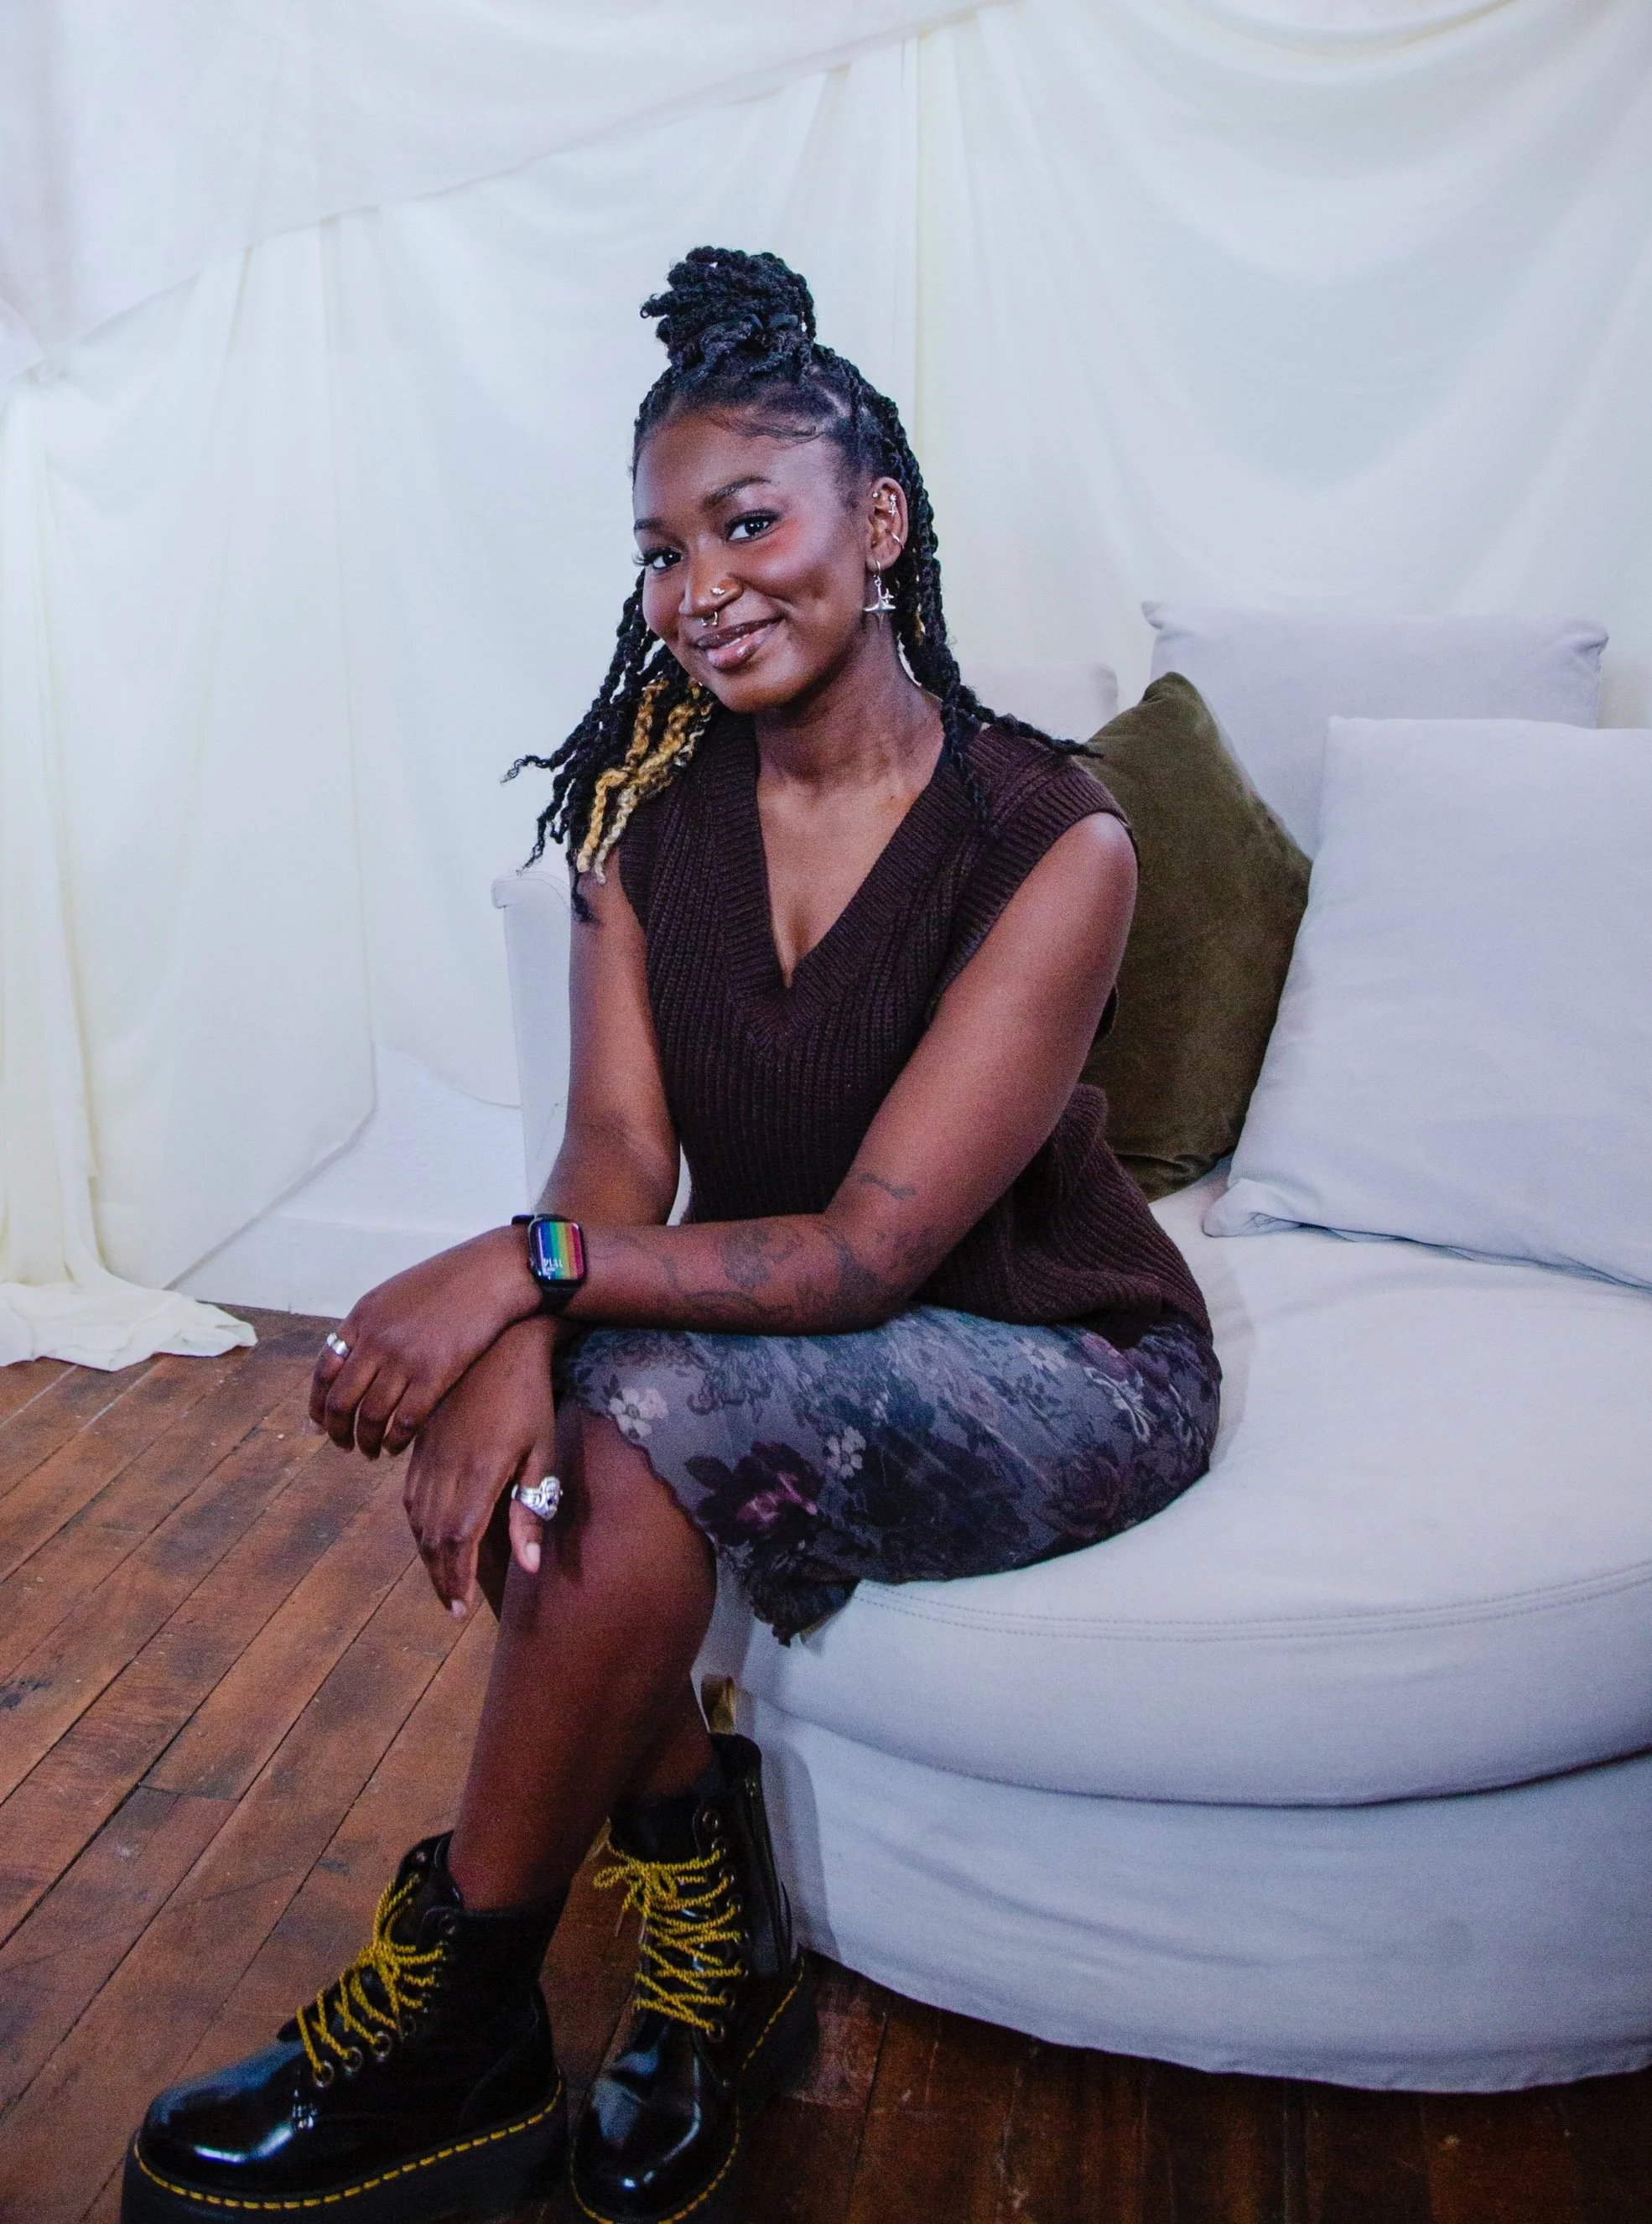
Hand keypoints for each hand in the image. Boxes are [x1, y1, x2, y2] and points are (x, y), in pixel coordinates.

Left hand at [309, 1225, 542, 1455]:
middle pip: (341, 1401)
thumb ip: (371, 1325)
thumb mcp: (396, 1294)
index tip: (320, 1423)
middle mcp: (376, 1340)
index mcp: (362, 1318)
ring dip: (367, 1441)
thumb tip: (352, 1358)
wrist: (491, 1273)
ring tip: (371, 1452)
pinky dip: (395, 1441)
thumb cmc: (450, 1282)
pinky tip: (397, 1447)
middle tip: (344, 1444)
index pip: (324, 1371)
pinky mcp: (435, 1375)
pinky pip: (404, 1421)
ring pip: (371, 1417)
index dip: (318, 1404)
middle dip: (337, 1431)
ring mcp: (404, 1358)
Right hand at [402, 1316, 560, 1616]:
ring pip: (418, 1519)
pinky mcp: (422, 1445)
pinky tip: (429, 1539)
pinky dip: (418, 1526)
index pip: (459, 1541)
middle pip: (434, 1537)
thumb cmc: (530, 1400)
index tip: (461, 1609)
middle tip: (452, 1608)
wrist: (499, 1346)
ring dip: (429, 1556)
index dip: (457, 1579)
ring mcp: (429, 1455)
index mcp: (479, 1472)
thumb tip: (530, 1567)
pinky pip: (411, 1496)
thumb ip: (531, 1510)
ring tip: (443, 1581)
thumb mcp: (541, 1452)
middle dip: (442, 1576)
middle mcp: (446, 1468)